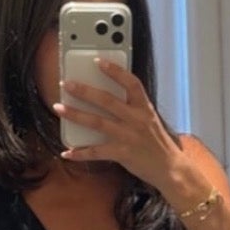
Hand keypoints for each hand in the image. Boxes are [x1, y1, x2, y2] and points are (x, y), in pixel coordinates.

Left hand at [53, 57, 181, 187]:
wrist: (170, 169)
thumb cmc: (158, 144)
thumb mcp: (150, 121)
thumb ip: (132, 109)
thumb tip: (105, 99)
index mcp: (145, 109)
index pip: (131, 83)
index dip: (114, 71)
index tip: (98, 61)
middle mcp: (136, 120)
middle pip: (107, 100)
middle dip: (84, 91)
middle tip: (66, 84)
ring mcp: (128, 137)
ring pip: (97, 122)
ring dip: (75, 114)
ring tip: (59, 108)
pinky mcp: (122, 154)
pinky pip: (96, 152)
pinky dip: (80, 152)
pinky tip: (67, 152)